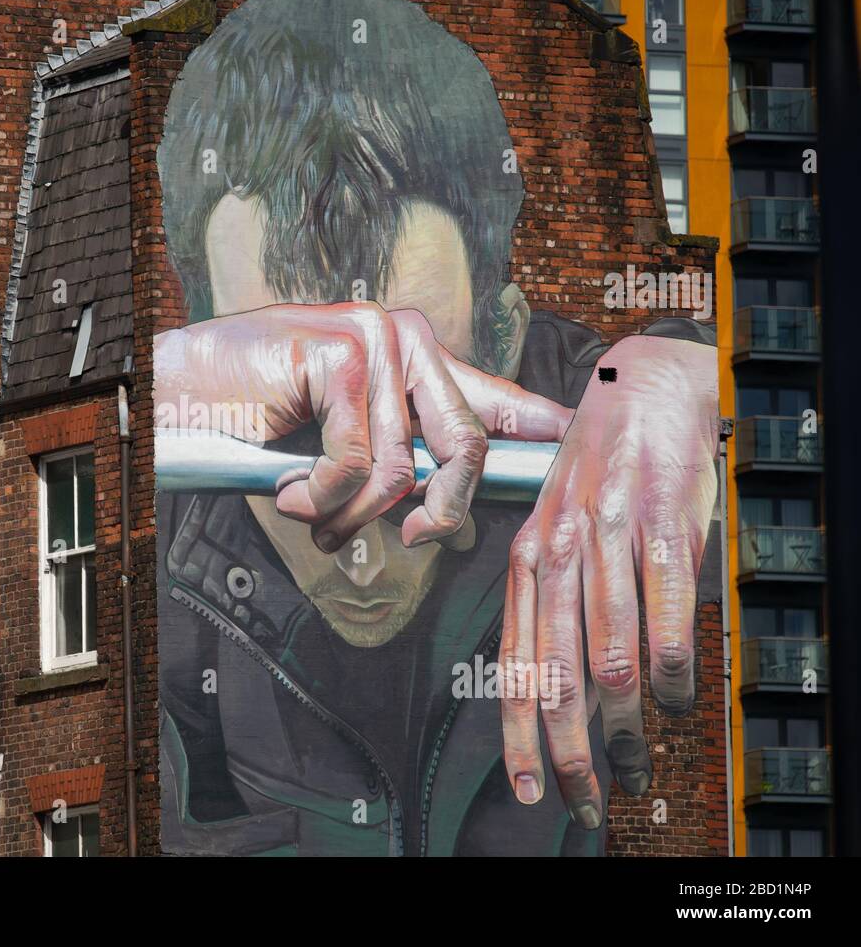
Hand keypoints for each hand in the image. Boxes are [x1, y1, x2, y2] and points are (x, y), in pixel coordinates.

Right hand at [155, 302, 572, 551]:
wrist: (172, 394)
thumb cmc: (247, 421)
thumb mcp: (332, 446)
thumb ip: (392, 462)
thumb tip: (441, 510)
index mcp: (407, 357)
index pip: (491, 395)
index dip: (538, 426)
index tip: (576, 445)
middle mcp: (401, 336)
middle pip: (465, 446)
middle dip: (440, 512)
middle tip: (411, 540)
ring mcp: (374, 336)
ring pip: (399, 470)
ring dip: (348, 517)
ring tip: (305, 514)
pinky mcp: (341, 350)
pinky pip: (353, 464)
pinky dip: (315, 498)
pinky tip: (280, 491)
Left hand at [499, 335, 719, 827]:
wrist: (642, 388)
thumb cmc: (598, 467)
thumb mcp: (557, 529)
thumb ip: (555, 599)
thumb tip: (567, 681)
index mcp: (526, 558)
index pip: (513, 662)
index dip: (517, 731)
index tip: (528, 785)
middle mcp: (557, 553)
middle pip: (554, 673)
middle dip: (565, 749)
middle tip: (581, 800)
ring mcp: (607, 541)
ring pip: (607, 656)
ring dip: (621, 723)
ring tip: (632, 761)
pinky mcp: (659, 527)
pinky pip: (664, 618)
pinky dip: (671, 672)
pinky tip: (675, 699)